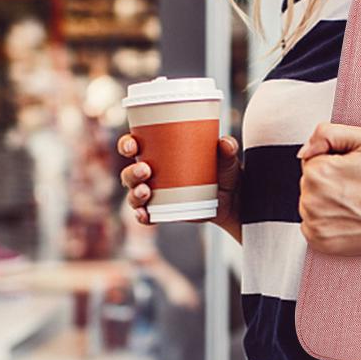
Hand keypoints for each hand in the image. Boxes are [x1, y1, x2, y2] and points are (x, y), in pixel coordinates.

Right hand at [117, 133, 242, 232]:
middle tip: (146, 170)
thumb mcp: (226, 158)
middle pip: (129, 173)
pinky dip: (141, 216)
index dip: (127, 145)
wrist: (233, 198)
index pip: (134, 146)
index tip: (132, 146)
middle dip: (131, 172)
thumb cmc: (223, 170)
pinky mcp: (163, 212)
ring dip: (134, 194)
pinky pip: (145, 216)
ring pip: (134, 195)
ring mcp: (156, 195)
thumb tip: (225, 143)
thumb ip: (227, 149)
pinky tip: (144, 214)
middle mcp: (152, 174)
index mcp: (159, 153)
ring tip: (146, 192)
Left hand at [297, 122, 360, 255]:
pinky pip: (312, 225)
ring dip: (326, 203)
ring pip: (311, 204)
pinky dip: (327, 223)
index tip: (353, 172)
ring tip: (356, 204)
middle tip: (358, 188)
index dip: (334, 163)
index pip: (311, 160)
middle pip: (309, 184)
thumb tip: (304, 150)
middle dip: (329, 183)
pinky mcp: (319, 241)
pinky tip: (349, 219)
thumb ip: (326, 133)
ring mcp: (314, 223)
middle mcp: (310, 200)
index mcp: (317, 172)